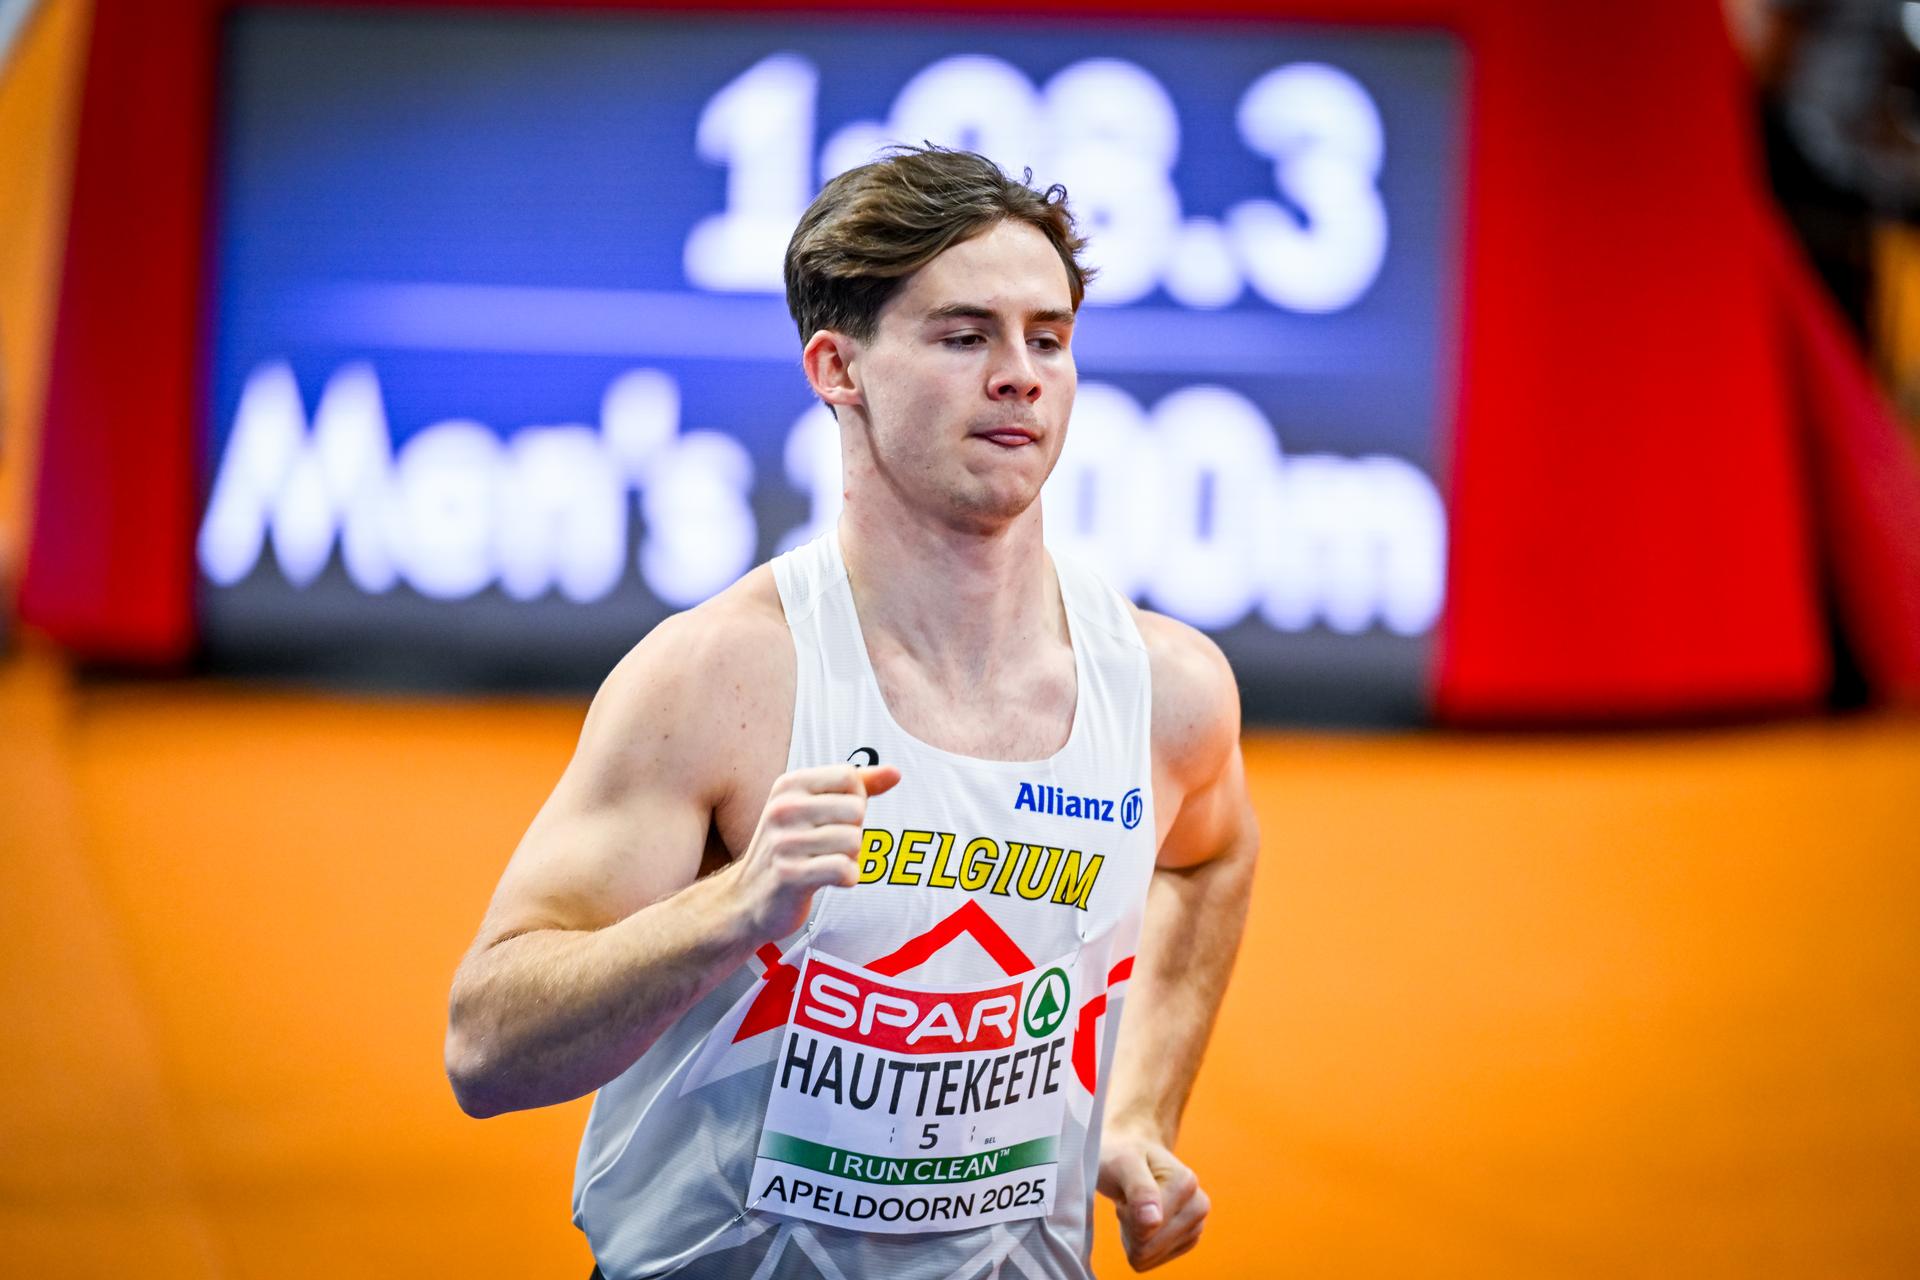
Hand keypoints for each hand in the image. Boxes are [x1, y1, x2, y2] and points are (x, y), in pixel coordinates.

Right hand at [728, 763, 899, 940]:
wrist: (747, 898)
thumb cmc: (791, 847)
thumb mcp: (815, 807)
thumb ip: (858, 786)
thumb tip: (896, 772)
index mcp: (789, 785)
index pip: (849, 777)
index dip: (855, 800)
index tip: (834, 818)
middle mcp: (783, 808)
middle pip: (856, 809)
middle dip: (853, 832)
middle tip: (828, 846)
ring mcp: (784, 842)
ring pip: (854, 841)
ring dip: (849, 858)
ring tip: (824, 862)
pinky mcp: (789, 875)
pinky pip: (844, 869)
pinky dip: (847, 878)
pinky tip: (830, 880)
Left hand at [1097, 1128, 1209, 1270]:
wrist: (1131, 1154)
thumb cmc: (1122, 1157)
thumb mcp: (1122, 1164)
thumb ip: (1139, 1189)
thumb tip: (1153, 1221)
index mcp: (1185, 1183)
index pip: (1145, 1228)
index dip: (1126, 1213)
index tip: (1127, 1190)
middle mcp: (1198, 1205)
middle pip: (1149, 1247)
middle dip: (1130, 1227)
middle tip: (1130, 1199)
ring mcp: (1196, 1225)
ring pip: (1149, 1256)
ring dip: (1133, 1235)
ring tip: (1136, 1207)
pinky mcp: (1188, 1240)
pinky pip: (1152, 1260)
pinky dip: (1140, 1243)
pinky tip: (1141, 1221)